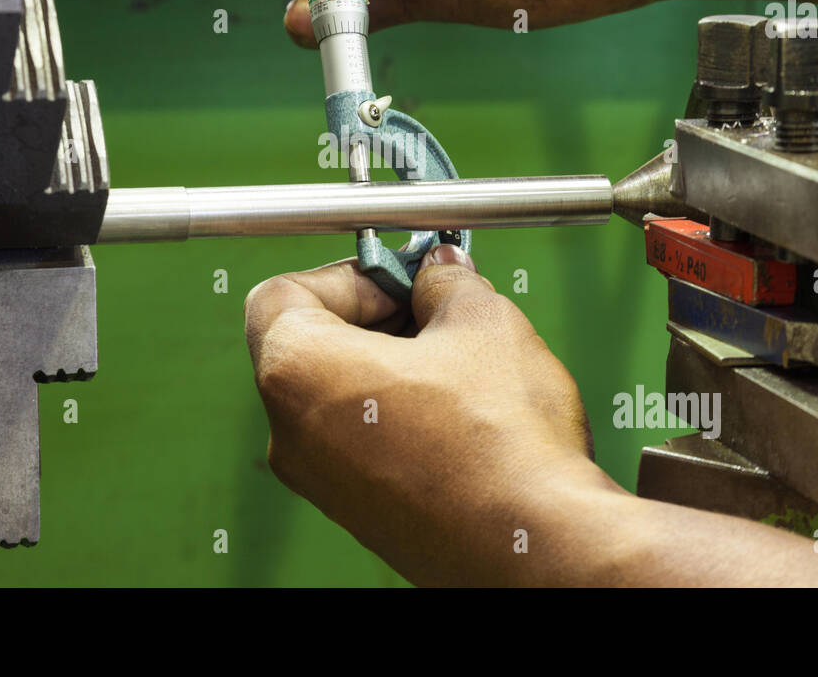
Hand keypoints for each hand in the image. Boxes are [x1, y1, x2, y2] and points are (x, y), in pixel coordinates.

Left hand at [243, 245, 606, 585]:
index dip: (346, 273)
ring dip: (388, 363)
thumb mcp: (481, 323)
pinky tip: (458, 407)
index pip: (281, 294)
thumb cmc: (500, 439)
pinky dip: (395, 411)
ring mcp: (320, 482)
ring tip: (457, 357)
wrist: (536, 544)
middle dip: (371, 316)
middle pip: (305, 345)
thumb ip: (446, 284)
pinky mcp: (357, 513)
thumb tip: (439, 275)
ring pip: (335, 395)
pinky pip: (357, 440)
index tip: (399, 277)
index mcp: (297, 373)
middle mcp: (290, 435)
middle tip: (431, 307)